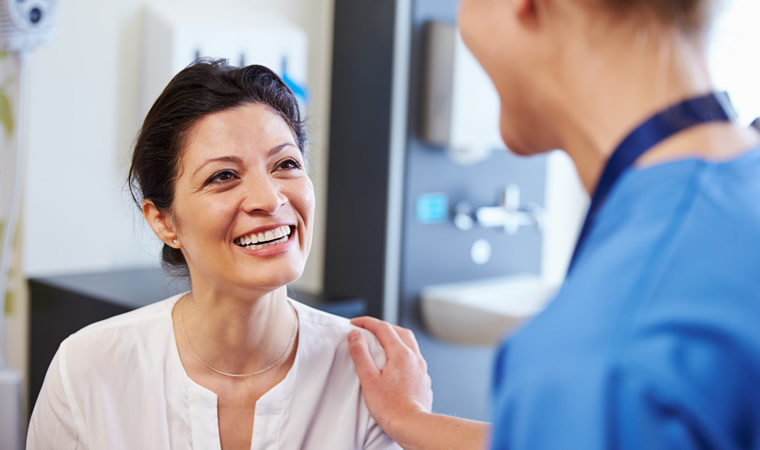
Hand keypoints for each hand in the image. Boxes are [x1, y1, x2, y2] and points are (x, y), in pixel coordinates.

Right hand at [348, 317, 432, 443]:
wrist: (412, 425)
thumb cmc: (391, 407)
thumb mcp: (368, 378)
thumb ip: (361, 354)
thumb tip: (355, 335)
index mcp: (401, 354)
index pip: (383, 328)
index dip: (367, 322)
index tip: (355, 323)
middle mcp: (414, 358)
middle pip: (400, 331)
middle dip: (383, 327)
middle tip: (368, 329)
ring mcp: (421, 369)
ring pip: (409, 344)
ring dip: (395, 338)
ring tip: (382, 343)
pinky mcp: (423, 380)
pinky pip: (414, 358)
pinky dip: (403, 353)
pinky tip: (395, 364)